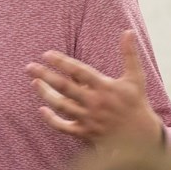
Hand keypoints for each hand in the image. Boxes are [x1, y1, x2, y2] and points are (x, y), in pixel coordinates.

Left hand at [25, 29, 161, 148]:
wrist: (141, 138)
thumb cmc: (136, 104)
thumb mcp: (136, 78)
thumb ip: (129, 54)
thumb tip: (129, 31)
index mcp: (106, 87)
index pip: (80, 71)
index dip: (62, 62)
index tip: (46, 54)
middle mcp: (95, 102)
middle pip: (65, 87)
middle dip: (46, 76)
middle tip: (29, 67)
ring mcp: (89, 119)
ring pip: (62, 106)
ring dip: (45, 94)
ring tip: (34, 82)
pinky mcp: (85, 133)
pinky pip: (64, 127)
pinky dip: (51, 120)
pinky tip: (41, 109)